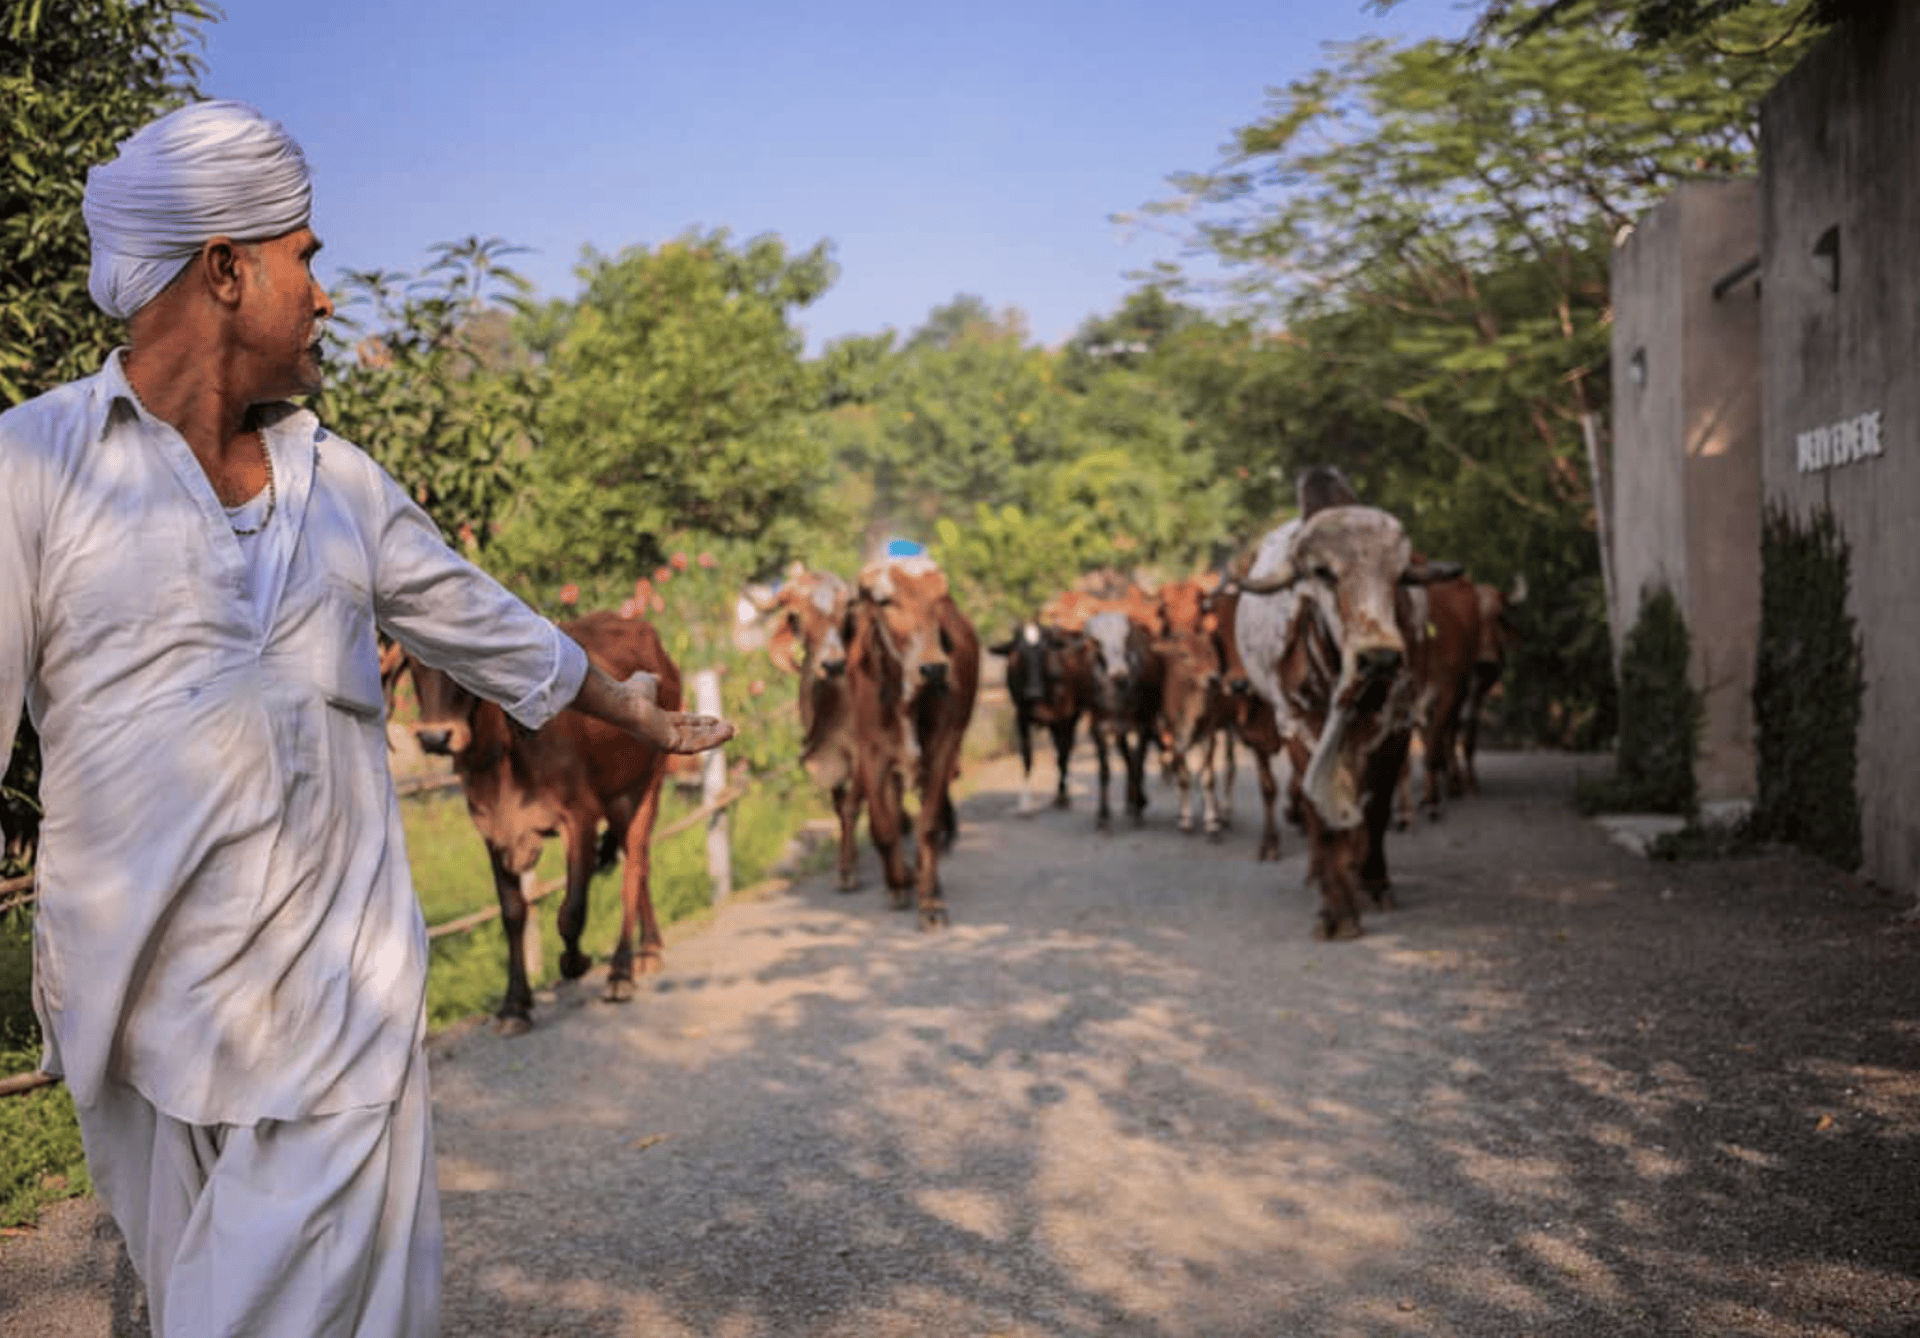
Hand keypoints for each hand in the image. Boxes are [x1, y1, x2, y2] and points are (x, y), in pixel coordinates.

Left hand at [617, 670, 735, 753]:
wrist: (623, 701)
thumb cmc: (631, 692)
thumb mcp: (645, 682)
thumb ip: (652, 681)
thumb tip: (655, 678)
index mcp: (658, 722)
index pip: (684, 724)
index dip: (700, 721)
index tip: (716, 719)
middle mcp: (662, 735)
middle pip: (693, 735)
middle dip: (712, 733)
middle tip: (731, 728)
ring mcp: (666, 743)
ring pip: (696, 742)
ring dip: (715, 738)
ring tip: (732, 730)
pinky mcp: (670, 746)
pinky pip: (694, 745)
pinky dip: (711, 740)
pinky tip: (725, 733)